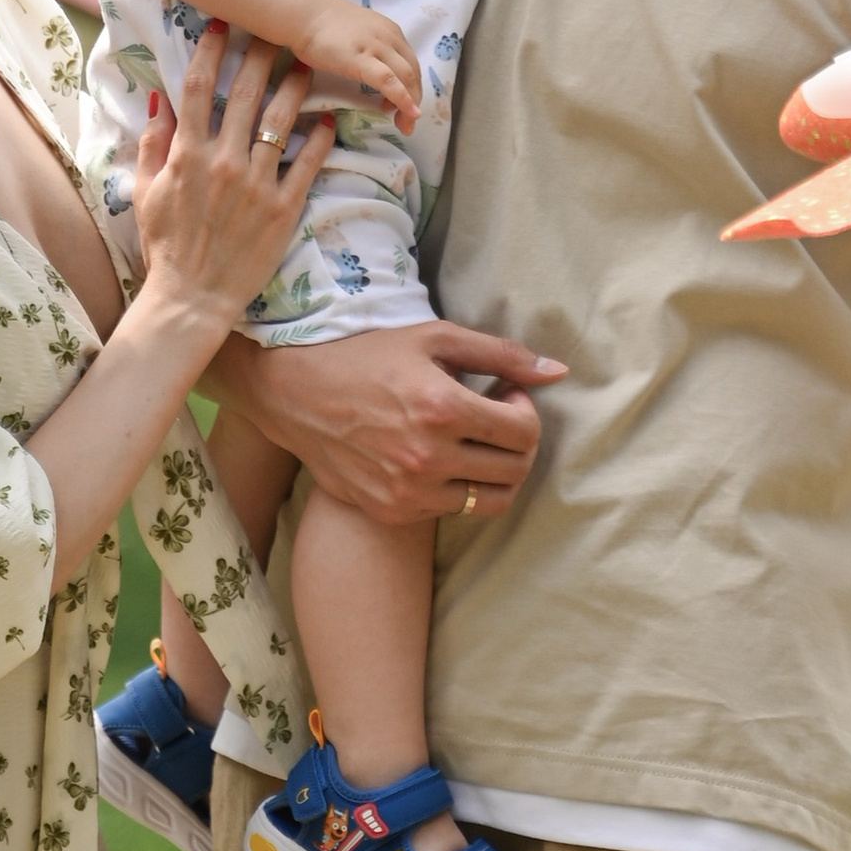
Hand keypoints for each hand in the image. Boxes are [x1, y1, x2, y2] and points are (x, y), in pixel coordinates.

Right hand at [133, 21, 333, 330]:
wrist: (191, 298)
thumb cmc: (166, 246)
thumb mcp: (147, 191)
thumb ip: (154, 142)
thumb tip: (160, 98)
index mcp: (187, 154)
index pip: (200, 88)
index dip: (212, 50)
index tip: (223, 25)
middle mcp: (223, 161)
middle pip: (247, 94)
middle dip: (262, 56)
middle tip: (276, 31)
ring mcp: (256, 184)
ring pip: (282, 122)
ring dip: (296, 88)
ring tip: (308, 66)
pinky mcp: (283, 208)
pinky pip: (307, 165)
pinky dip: (320, 140)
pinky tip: (329, 121)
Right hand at [209, 319, 565, 524]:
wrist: (293, 389)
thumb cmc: (367, 353)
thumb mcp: (435, 338)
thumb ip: (500, 355)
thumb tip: (557, 372)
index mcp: (442, 408)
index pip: (524, 431)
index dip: (527, 411)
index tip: (506, 395)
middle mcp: (426, 457)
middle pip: (514, 471)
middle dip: (519, 443)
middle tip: (497, 418)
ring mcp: (406, 491)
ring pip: (489, 502)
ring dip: (494, 472)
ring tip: (472, 442)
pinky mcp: (389, 511)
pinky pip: (448, 512)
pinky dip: (456, 488)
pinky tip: (438, 457)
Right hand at [297, 0, 422, 129]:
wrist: (303, 14)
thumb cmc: (323, 25)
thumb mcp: (359, 33)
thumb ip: (371, 48)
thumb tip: (374, 70)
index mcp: (390, 31)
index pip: (411, 62)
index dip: (413, 87)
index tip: (405, 105)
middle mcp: (389, 37)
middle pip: (413, 72)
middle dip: (415, 99)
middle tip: (408, 121)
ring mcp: (377, 47)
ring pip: (407, 77)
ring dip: (410, 104)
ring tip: (405, 124)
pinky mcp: (361, 59)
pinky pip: (389, 81)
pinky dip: (402, 99)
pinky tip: (407, 113)